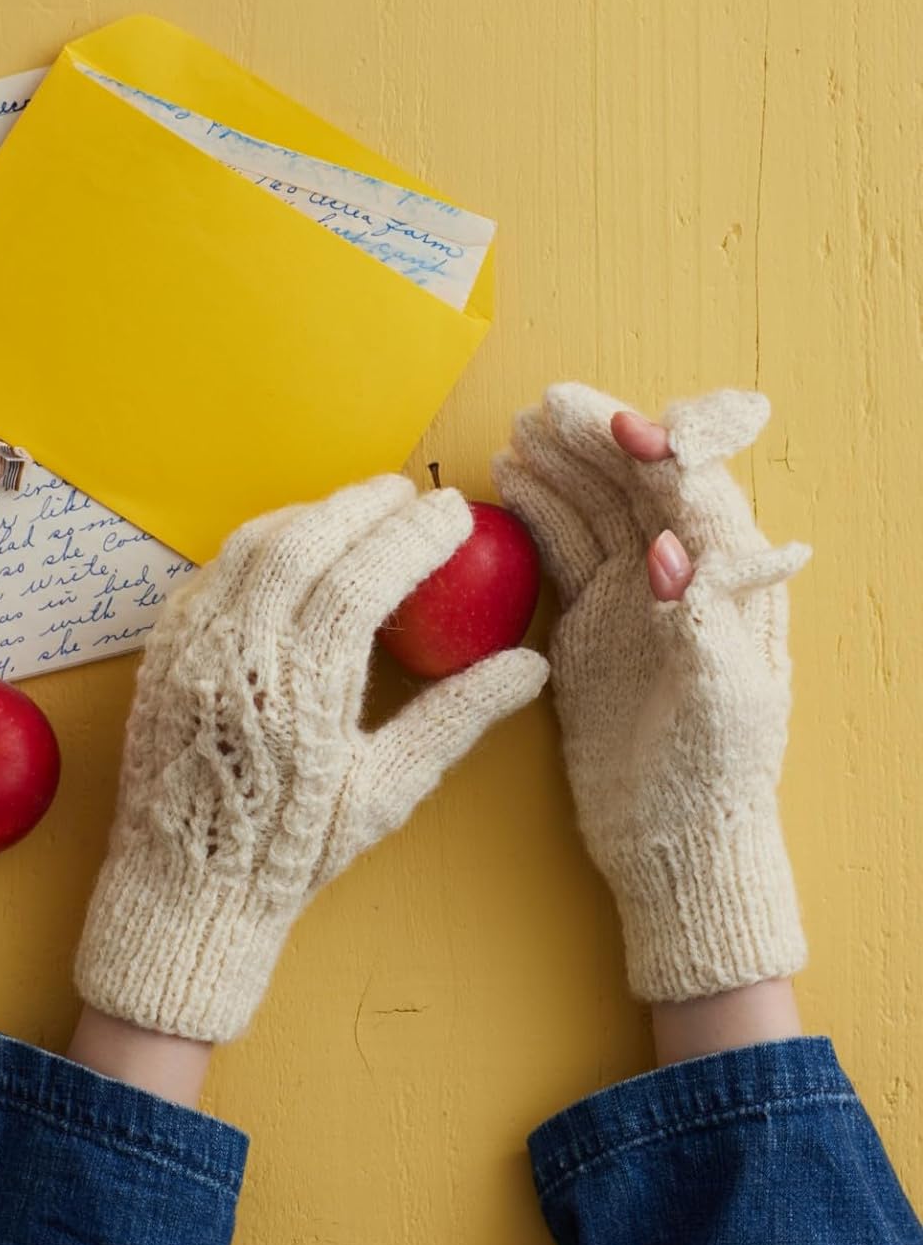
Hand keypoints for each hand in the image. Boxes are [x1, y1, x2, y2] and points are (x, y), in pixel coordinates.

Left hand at [76, 475, 547, 1041]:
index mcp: (298, 693)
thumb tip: (529, 665)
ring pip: (253, 546)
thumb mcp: (384, 791)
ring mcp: (190, 648)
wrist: (183, 889)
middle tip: (406, 494)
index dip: (411, 537)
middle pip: (304, 544)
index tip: (451, 514)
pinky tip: (291, 547)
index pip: (360, 581)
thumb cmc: (291, 850)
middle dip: (362, 506)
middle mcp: (236, 656)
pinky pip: (213, 571)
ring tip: (356, 511)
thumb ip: (454, 717)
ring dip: (311, 516)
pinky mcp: (162, 649)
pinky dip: (260, 545)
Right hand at [493, 385, 809, 1001]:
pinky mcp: (591, 622)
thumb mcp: (721, 699)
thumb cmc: (716, 773)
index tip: (616, 425)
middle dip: (597, 441)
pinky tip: (512, 483)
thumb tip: (664, 548)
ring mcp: (633, 597)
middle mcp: (683, 576)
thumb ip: (700, 618)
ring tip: (520, 433)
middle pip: (640, 486)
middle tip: (546, 407)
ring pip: (598, 508)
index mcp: (732, 582)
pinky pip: (564, 550)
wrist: (673, 837)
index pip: (696, 496)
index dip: (658, 452)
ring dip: (563, 467)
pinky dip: (539, 513)